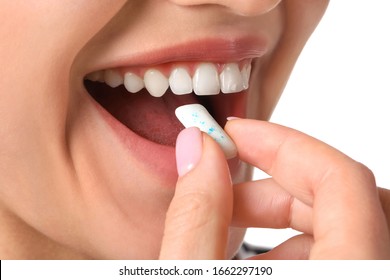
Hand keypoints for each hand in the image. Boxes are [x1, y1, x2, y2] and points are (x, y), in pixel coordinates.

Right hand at [159, 119, 389, 258]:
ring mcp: (365, 278)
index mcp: (346, 274)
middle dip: (276, 181)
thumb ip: (196, 218)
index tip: (233, 135)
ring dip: (286, 213)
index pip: (341, 179)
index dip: (282, 143)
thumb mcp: (193, 279)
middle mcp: (372, 274)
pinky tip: (257, 260)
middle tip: (222, 189)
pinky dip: (300, 243)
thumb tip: (197, 150)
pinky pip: (345, 249)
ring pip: (346, 222)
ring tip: (229, 230)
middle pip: (346, 196)